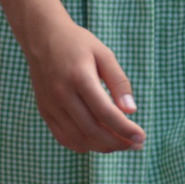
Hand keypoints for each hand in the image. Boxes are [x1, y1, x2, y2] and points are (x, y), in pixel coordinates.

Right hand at [19, 18, 145, 152]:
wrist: (42, 36)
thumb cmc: (78, 43)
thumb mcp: (104, 54)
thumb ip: (118, 82)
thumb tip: (131, 111)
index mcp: (79, 78)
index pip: (105, 113)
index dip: (125, 129)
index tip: (141, 137)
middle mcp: (62, 94)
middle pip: (92, 130)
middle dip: (117, 142)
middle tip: (136, 144)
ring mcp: (51, 105)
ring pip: (78, 138)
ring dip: (102, 147)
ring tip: (120, 144)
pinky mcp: (45, 111)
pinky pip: (63, 137)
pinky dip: (83, 145)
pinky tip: (98, 142)